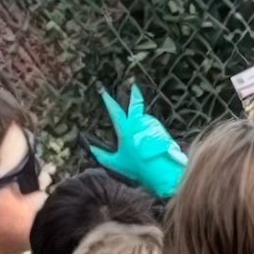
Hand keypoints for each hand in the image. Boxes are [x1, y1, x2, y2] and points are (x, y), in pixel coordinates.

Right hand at [90, 84, 186, 198]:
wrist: (162, 171)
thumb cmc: (137, 168)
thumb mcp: (116, 163)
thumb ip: (102, 155)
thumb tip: (90, 148)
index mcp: (125, 129)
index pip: (114, 110)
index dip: (107, 99)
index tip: (103, 90)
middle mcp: (139, 123)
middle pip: (136, 102)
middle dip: (133, 91)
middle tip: (132, 82)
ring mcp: (151, 124)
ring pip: (144, 118)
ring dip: (142, 124)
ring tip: (141, 141)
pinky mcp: (162, 129)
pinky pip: (153, 127)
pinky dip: (150, 131)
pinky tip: (150, 142)